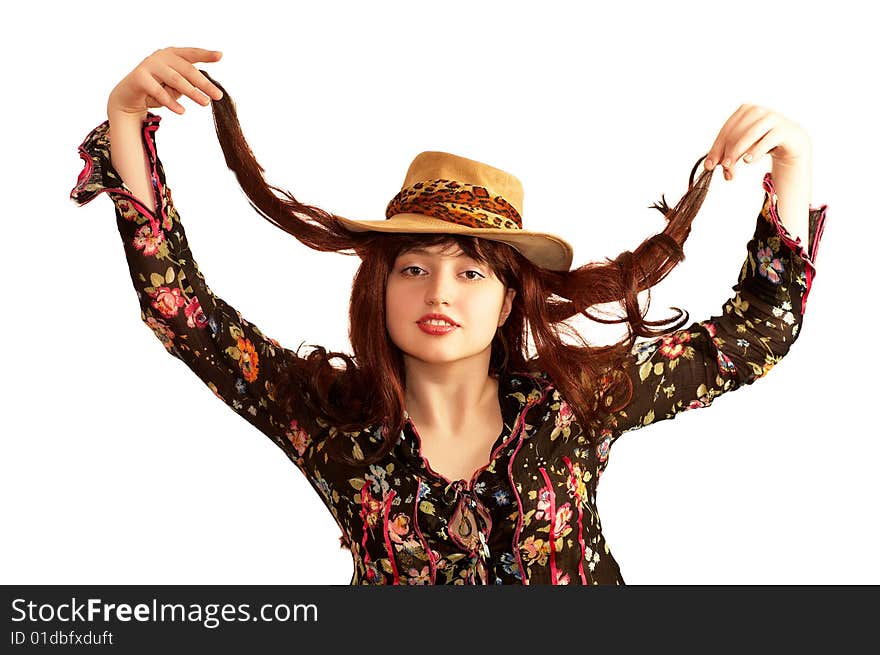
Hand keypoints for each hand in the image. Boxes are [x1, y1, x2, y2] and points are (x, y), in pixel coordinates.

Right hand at [106, 46, 224, 117]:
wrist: (130, 97)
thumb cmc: (157, 89)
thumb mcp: (176, 86)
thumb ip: (188, 84)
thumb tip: (206, 91)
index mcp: (172, 54)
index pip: (192, 54)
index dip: (206, 54)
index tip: (220, 56)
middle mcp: (161, 56)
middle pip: (188, 70)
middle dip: (204, 84)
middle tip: (218, 96)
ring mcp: (149, 64)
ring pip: (176, 80)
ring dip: (192, 93)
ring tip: (205, 103)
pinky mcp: (139, 77)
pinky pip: (159, 91)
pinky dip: (171, 102)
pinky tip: (182, 111)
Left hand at [704, 104, 811, 180]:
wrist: (791, 142)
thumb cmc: (763, 142)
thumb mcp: (743, 146)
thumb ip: (726, 152)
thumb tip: (708, 165)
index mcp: (745, 110)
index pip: (726, 131)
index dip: (716, 149)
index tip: (709, 166)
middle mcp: (758, 111)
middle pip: (736, 134)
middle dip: (727, 154)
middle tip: (724, 171)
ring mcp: (772, 118)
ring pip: (749, 136)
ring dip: (737, 154)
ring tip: (731, 169)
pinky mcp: (784, 129)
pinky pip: (767, 140)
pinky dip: (755, 151)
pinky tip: (747, 161)